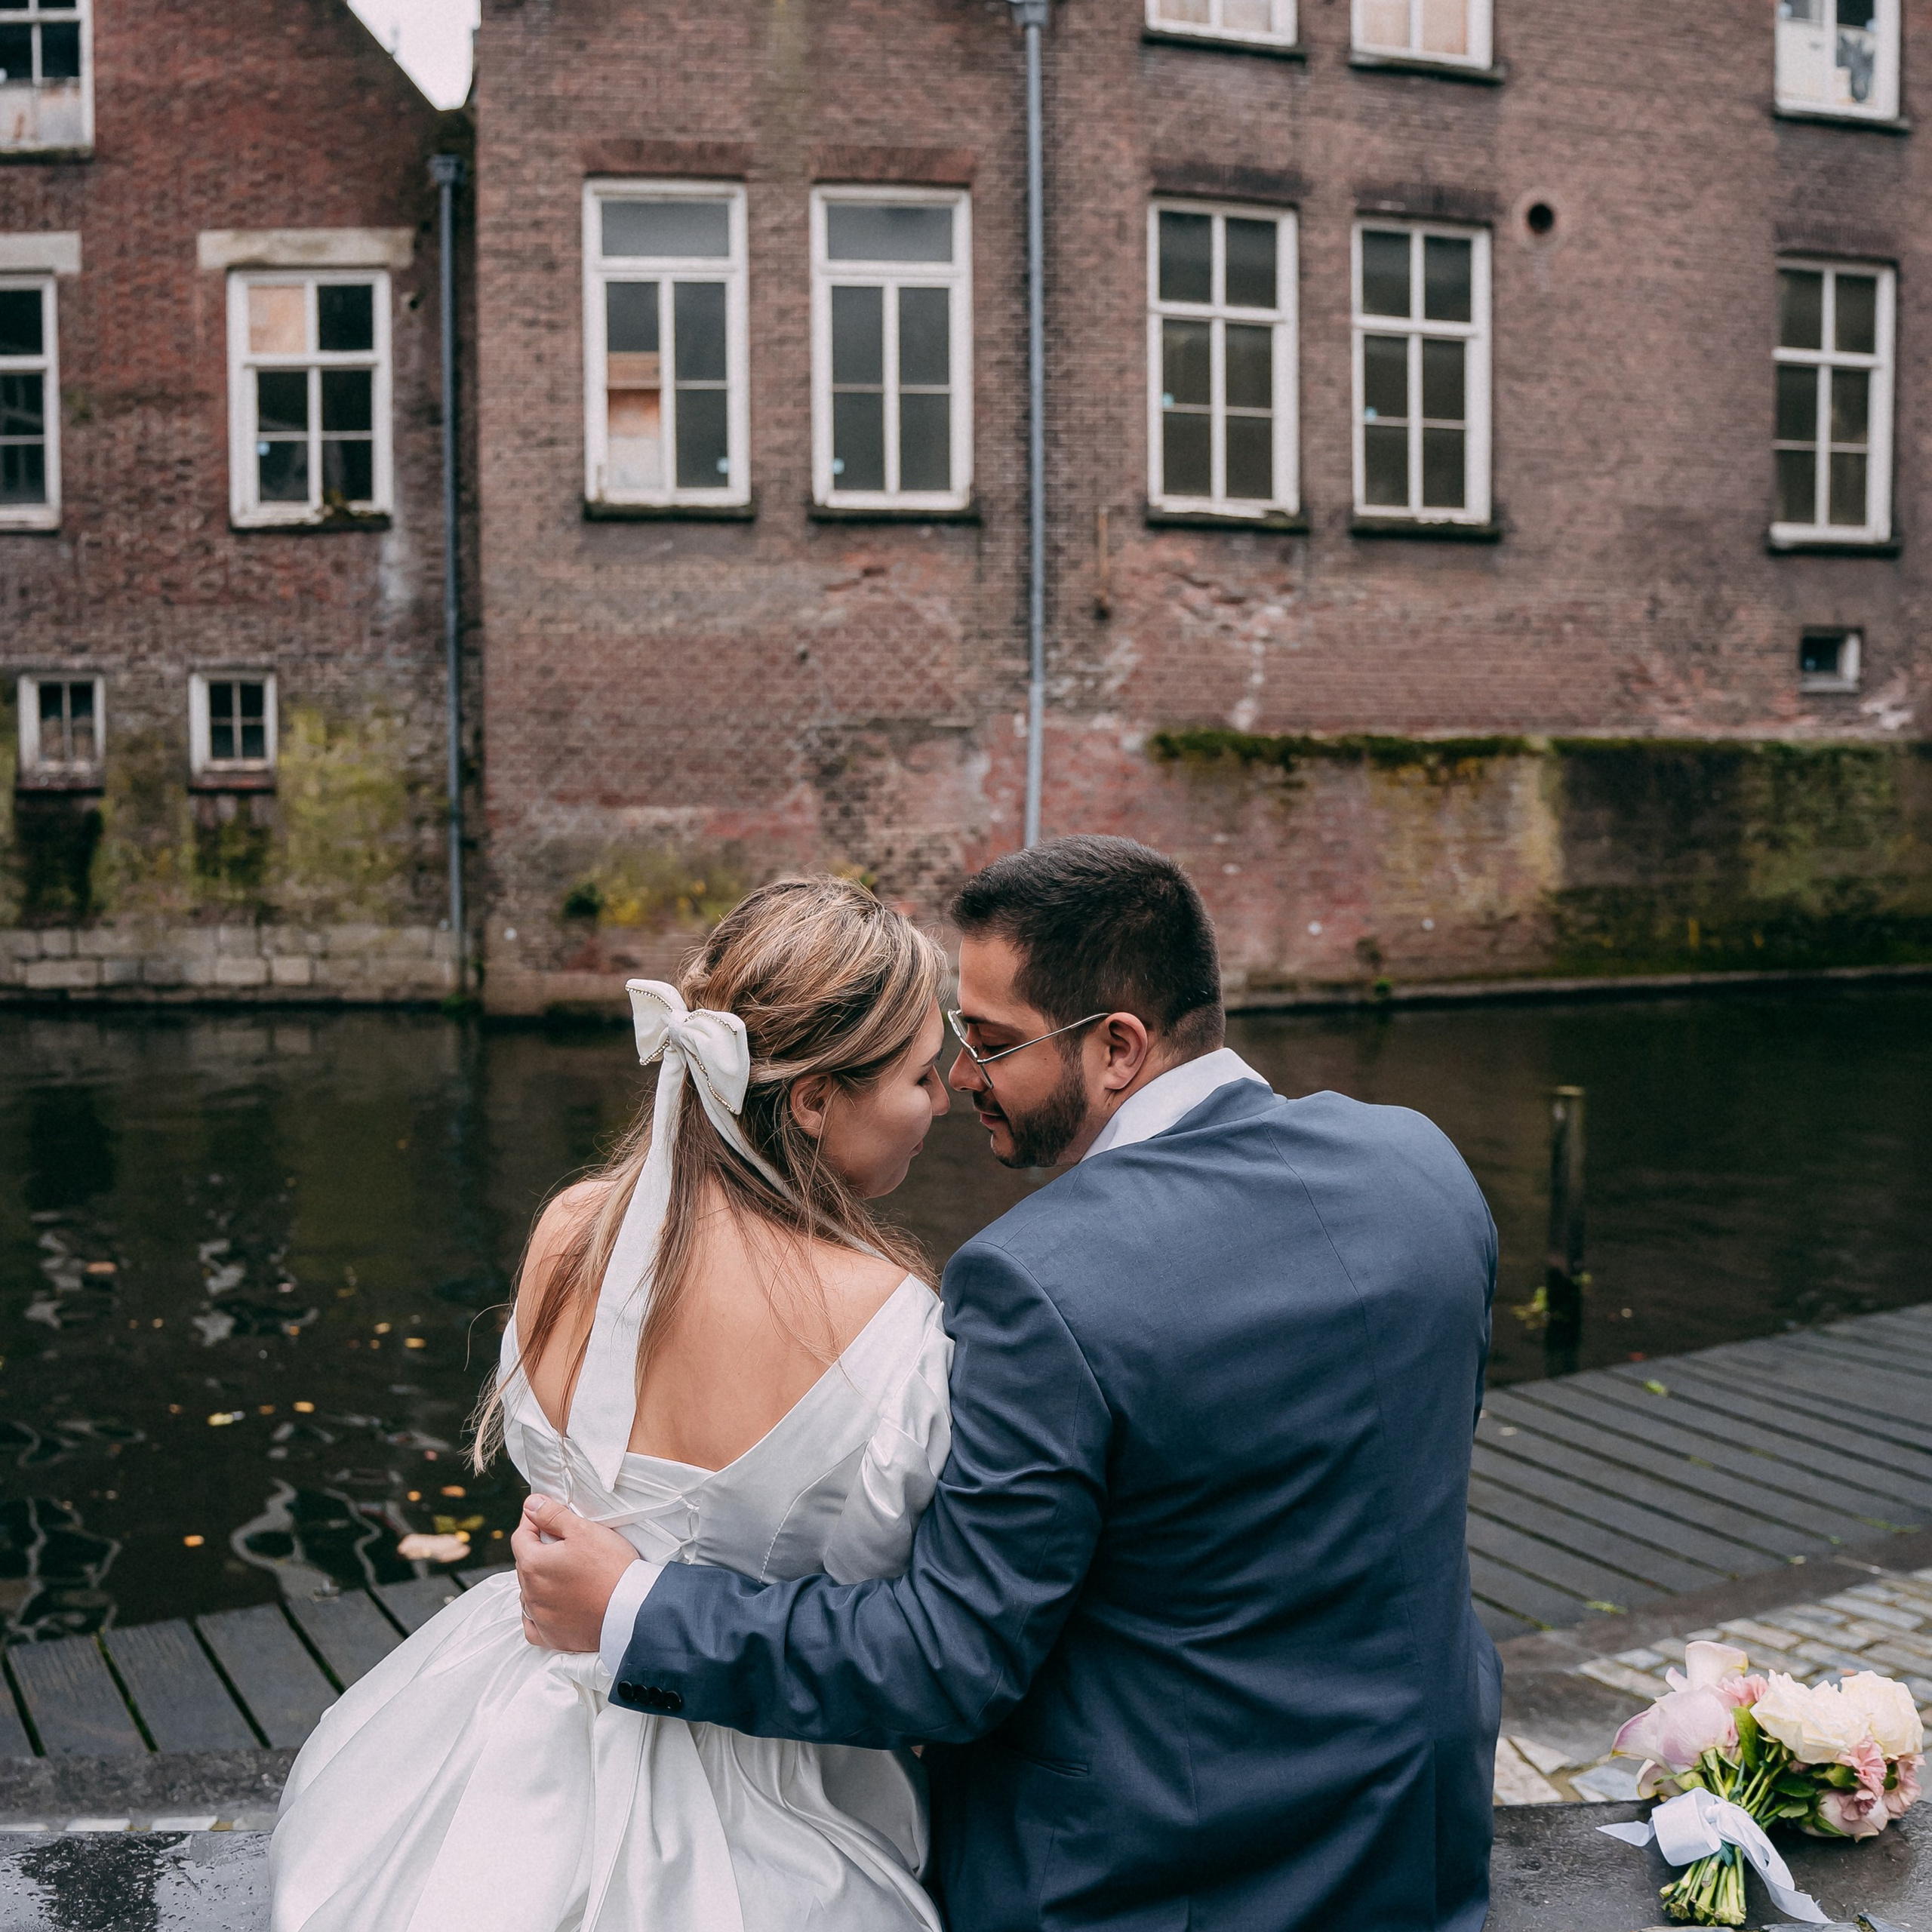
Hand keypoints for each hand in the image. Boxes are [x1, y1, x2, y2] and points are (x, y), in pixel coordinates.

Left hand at [511, 1494, 638, 1652]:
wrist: (632, 1609)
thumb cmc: (610, 1567)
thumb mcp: (583, 1530)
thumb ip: (552, 1515)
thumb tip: (530, 1505)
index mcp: (534, 1565)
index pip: (520, 1537)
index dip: (532, 1522)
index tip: (544, 1515)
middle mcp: (531, 1594)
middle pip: (525, 1564)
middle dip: (538, 1549)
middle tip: (561, 1541)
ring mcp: (541, 1618)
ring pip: (528, 1593)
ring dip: (538, 1580)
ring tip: (560, 1571)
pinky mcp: (553, 1637)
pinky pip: (533, 1624)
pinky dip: (538, 1613)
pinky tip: (550, 1605)